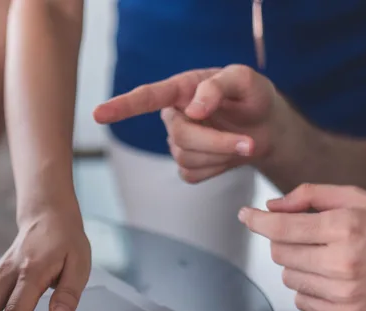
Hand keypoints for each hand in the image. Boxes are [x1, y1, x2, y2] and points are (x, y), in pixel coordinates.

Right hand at [94, 65, 280, 182]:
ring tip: (244, 142)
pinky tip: (227, 156)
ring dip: (222, 154)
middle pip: (180, 136)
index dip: (121, 107)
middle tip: (249, 142)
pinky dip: (217, 169)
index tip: (98, 114)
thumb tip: (193, 110)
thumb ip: (217, 86)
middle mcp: (174, 115)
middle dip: (217, 142)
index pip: (146, 97)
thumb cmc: (252, 97)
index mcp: (181, 89)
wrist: (267, 128)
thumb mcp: (244, 80)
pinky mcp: (187, 166)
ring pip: (187, 158)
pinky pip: (193, 175)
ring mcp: (178, 143)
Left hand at [238, 184, 365, 310]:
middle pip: (280, 253)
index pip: (281, 228)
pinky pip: (302, 301)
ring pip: (288, 277)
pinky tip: (330, 276)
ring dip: (297, 265)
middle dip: (284, 240)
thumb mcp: (357, 197)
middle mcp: (342, 262)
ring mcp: (345, 292)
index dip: (256, 221)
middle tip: (307, 235)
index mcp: (344, 228)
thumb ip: (310, 196)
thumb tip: (271, 207)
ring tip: (325, 256)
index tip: (245, 215)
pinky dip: (307, 288)